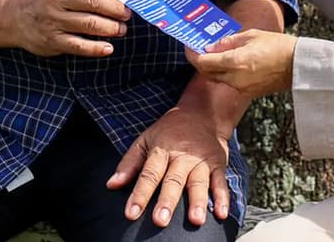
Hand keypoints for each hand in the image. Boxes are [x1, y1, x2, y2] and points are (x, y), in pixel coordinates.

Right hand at [2, 0, 130, 56]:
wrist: (12, 14)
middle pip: (93, 1)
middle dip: (116, 8)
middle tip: (126, 13)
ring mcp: (52, 20)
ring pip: (90, 24)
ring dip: (112, 28)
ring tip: (120, 28)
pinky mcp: (52, 41)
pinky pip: (80, 46)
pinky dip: (97, 48)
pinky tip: (108, 47)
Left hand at [107, 108, 230, 226]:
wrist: (202, 113)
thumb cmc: (170, 131)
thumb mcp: (145, 140)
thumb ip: (129, 163)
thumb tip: (111, 185)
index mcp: (161, 150)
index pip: (148, 174)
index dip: (139, 194)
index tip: (131, 213)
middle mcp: (182, 156)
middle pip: (173, 180)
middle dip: (167, 201)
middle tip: (160, 221)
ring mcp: (201, 161)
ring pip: (199, 182)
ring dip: (197, 201)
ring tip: (195, 220)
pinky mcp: (218, 163)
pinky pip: (221, 182)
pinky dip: (223, 197)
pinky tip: (221, 213)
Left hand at [186, 30, 297, 97]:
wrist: (298, 65)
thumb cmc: (278, 47)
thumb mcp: (251, 36)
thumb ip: (228, 42)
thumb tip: (212, 46)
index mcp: (234, 62)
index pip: (203, 62)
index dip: (193, 54)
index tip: (190, 47)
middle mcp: (234, 78)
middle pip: (207, 72)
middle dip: (201, 61)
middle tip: (201, 48)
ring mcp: (241, 87)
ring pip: (218, 78)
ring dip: (214, 67)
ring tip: (219, 53)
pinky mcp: (249, 92)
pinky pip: (230, 82)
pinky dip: (227, 73)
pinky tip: (234, 62)